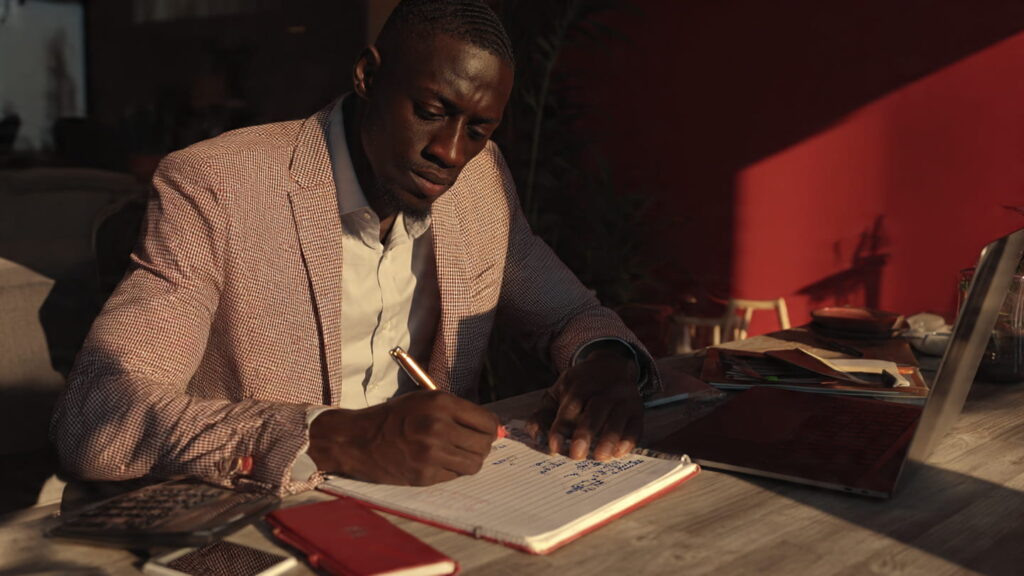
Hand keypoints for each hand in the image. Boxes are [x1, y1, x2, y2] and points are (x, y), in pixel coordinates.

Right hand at [307, 391, 499, 485]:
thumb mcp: (425, 400)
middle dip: (482, 446)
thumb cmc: (394, 417)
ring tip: (456, 454)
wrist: (359, 439)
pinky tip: (437, 462)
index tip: (485, 431)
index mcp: (441, 404)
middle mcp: (439, 428)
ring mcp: (432, 454)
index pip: (488, 422)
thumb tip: (493, 427)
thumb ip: (458, 411)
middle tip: (471, 444)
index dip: (490, 428)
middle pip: (484, 445)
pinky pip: (454, 476)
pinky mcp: (425, 475)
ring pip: (474, 464)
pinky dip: (451, 470)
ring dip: (469, 460)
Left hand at [527, 349, 643, 460]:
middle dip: (586, 433)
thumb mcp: (558, 393)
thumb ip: (543, 414)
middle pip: (595, 410)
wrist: (611, 366)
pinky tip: (619, 453)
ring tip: (599, 457)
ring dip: (609, 439)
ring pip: (617, 418)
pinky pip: (636, 426)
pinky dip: (628, 440)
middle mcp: (604, 389)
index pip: (571, 405)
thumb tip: (535, 435)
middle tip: (576, 455)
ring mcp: (623, 398)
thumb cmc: (579, 387)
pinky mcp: (637, 410)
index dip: (562, 426)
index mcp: (580, 384)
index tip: (554, 447)